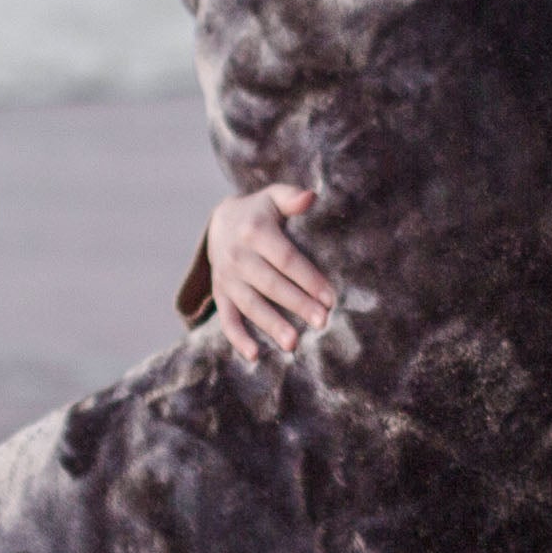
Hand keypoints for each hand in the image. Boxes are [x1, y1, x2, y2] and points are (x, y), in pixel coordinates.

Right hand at [208, 185, 334, 364]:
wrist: (221, 222)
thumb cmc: (261, 212)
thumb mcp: (274, 198)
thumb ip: (292, 198)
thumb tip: (311, 196)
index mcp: (254, 231)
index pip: (285, 259)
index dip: (308, 278)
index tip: (331, 297)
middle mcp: (237, 256)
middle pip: (270, 284)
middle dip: (297, 304)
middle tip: (322, 322)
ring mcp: (226, 277)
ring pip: (250, 304)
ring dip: (271, 325)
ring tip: (293, 344)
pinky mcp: (220, 294)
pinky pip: (227, 318)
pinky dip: (238, 338)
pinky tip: (255, 355)